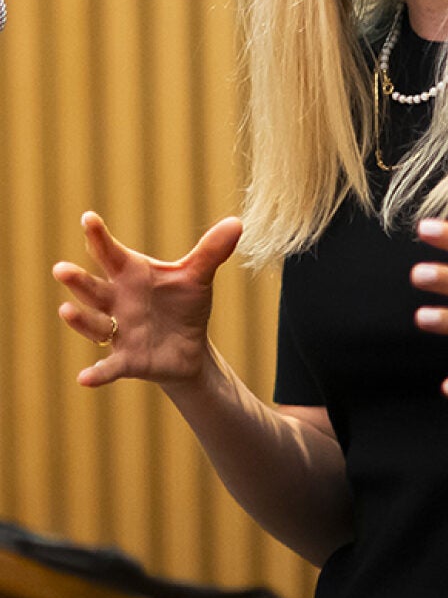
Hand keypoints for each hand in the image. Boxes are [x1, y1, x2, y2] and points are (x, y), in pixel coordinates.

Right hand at [53, 211, 242, 387]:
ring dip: (79, 319)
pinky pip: (108, 367)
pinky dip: (97, 373)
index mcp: (132, 275)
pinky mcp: (126, 360)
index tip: (88, 218)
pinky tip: (84, 379)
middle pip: (94, 288)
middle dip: (77, 280)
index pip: (112, 253)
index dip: (99, 237)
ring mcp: (118, 331)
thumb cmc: (184, 304)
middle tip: (61, 269)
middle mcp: (118, 301)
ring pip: (93, 324)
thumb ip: (211, 251)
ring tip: (66, 310)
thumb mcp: (198, 277)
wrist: (190, 347)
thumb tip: (237, 222)